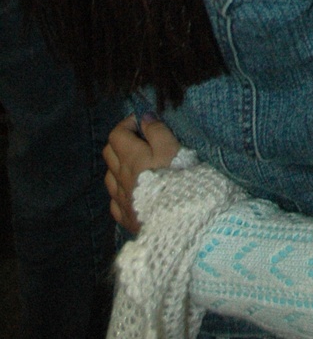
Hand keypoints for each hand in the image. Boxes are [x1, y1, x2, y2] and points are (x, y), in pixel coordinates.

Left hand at [103, 115, 181, 235]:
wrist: (176, 221)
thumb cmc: (177, 179)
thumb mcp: (171, 149)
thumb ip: (156, 130)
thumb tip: (144, 118)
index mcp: (130, 158)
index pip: (116, 134)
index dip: (127, 124)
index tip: (143, 122)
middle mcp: (119, 177)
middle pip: (109, 153)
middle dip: (121, 142)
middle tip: (140, 141)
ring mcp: (119, 199)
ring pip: (110, 176)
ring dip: (119, 166)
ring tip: (138, 166)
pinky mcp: (124, 217)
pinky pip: (115, 200)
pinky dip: (121, 190)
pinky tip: (134, 191)